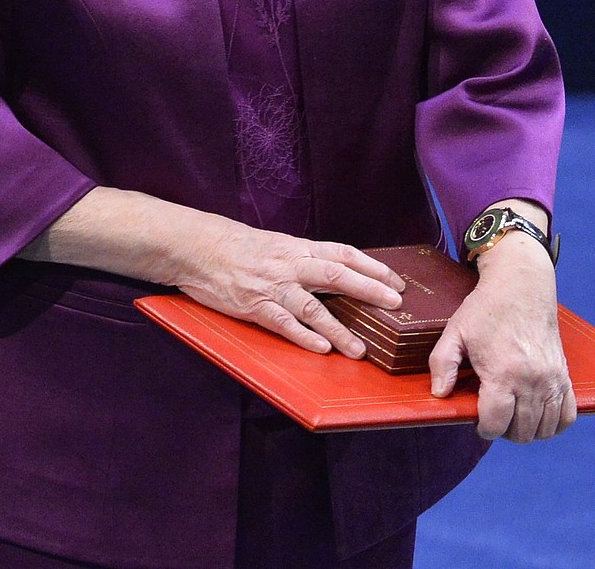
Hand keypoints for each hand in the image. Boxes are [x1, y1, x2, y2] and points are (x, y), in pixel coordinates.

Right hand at [173, 217, 404, 358]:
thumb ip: (303, 258)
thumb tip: (336, 272)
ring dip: (338, 329)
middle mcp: (290, 265)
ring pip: (312, 307)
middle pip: (336, 275)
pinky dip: (303, 337)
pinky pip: (283, 324)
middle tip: (394, 305)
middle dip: (368, 289)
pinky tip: (321, 350)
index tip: (397, 282)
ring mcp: (272, 286)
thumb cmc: (236, 247)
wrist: (197, 248)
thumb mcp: (275, 244)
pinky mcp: (254, 306)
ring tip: (358, 350)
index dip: (373, 268)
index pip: (344, 254)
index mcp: (297, 248)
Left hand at [429, 235, 575, 442]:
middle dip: (504, 431)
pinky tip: (538, 417)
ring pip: (545, 428)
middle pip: (522, 431)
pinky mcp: (564, 375)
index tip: (478, 422)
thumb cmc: (485, 309)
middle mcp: (532, 381)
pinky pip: (568, 415)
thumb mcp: (454, 332)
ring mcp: (552, 380)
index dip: (484, 429)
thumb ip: (443, 364)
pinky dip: (554, 424)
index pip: (496, 423)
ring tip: (512, 418)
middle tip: (494, 418)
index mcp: (502, 373)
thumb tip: (440, 394)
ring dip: (527, 431)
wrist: (522, 288)